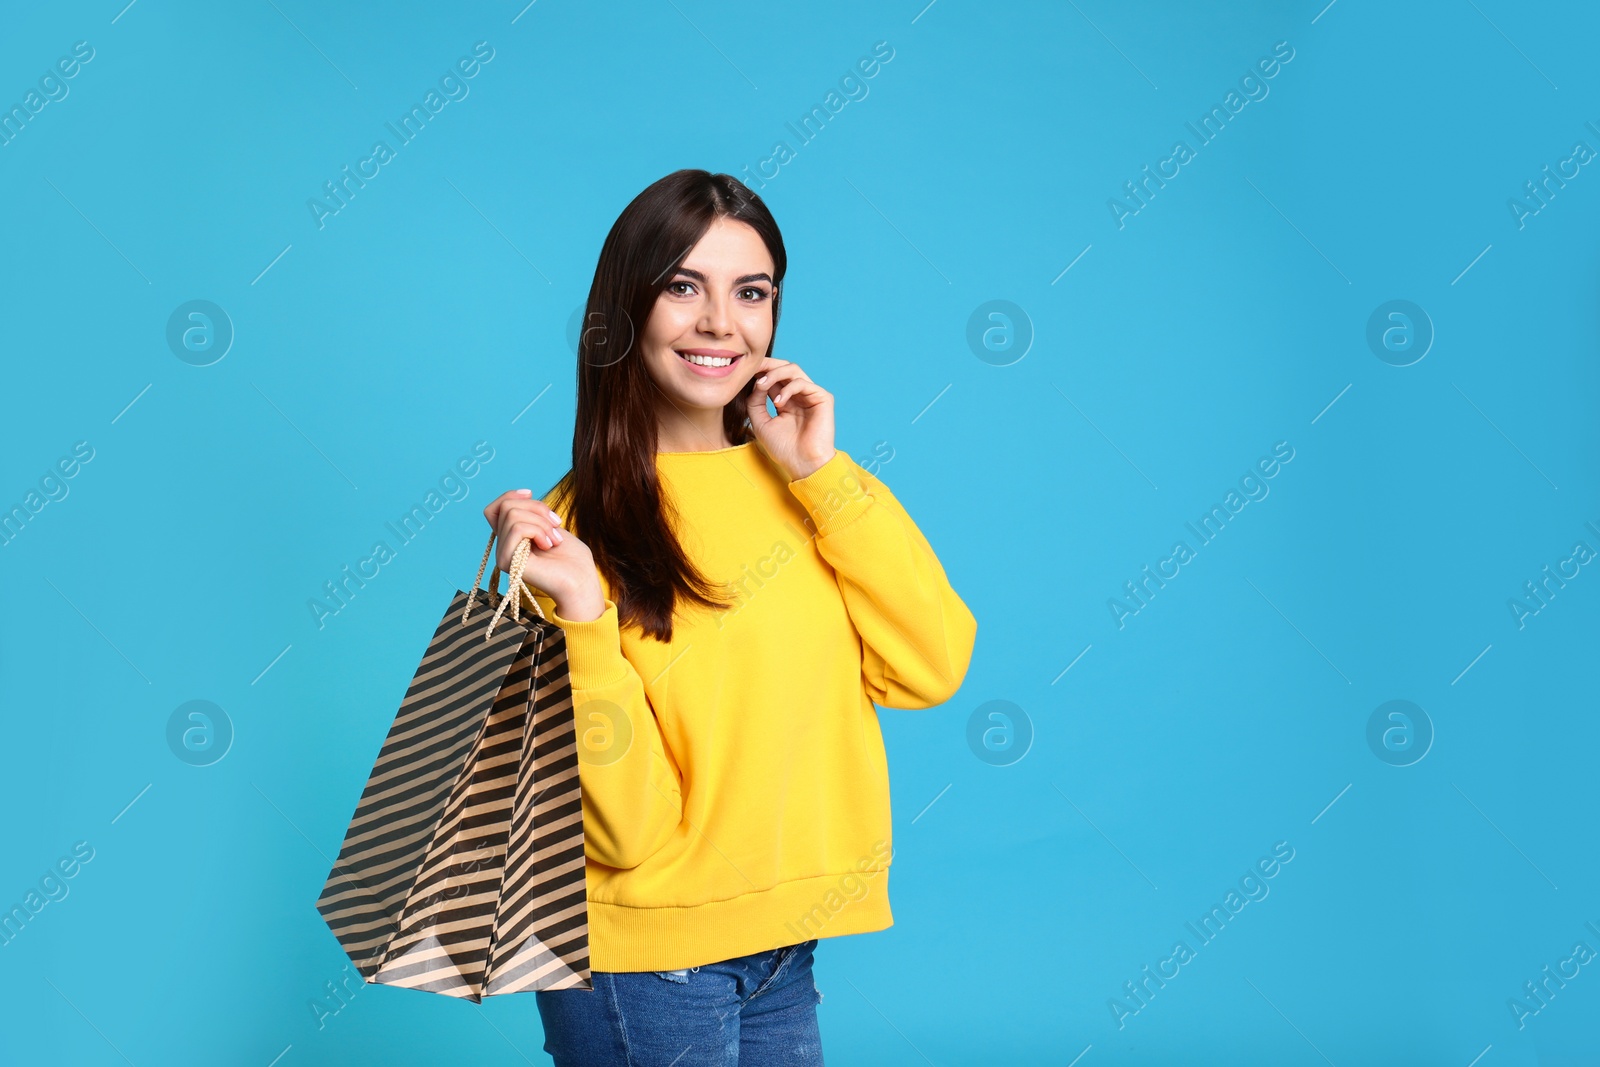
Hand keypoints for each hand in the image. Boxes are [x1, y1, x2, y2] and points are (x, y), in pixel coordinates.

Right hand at [482, 489, 604, 620]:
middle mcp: (503, 547)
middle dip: (536, 508)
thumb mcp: (552, 526)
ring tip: (555, 540)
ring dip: (541, 522)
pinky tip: (549, 546)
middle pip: (506, 506)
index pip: (495, 509)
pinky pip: (517, 529)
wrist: (581, 582)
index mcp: (512, 539)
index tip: (530, 493)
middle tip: (556, 525)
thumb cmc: (572, 558)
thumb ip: (534, 513)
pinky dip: (539, 531)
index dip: (510, 496)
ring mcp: (503, 555)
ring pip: (512, 515)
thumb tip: (523, 494)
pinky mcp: (507, 561)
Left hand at [744, 357, 835, 480]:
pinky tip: (778, 402)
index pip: (773, 377)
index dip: (760, 370)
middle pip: (784, 368)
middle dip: (767, 365)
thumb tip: (755, 382)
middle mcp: (799, 395)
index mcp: (786, 400)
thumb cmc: (784, 448)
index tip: (744, 370)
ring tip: (762, 385)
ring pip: (793, 370)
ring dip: (774, 374)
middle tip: (752, 368)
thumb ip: (755, 402)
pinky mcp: (823, 398)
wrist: (802, 464)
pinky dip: (788, 388)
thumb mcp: (761, 422)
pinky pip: (803, 383)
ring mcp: (811, 395)